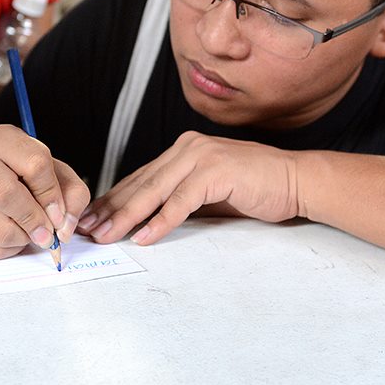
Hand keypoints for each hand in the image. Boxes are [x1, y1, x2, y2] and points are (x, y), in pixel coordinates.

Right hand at [0, 124, 88, 257]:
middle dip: (34, 221)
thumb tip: (65, 227)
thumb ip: (71, 193)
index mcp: (3, 139)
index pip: (35, 165)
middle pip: (6, 195)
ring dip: (22, 238)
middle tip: (48, 234)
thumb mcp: (52, 170)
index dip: (52, 195)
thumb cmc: (20, 171)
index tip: (59, 214)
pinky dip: (8, 248)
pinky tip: (12, 235)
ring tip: (29, 232)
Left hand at [78, 132, 299, 245]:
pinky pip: (181, 201)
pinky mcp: (216, 172)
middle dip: (111, 209)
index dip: (113, 199)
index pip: (139, 178)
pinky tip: (144, 237)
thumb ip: (179, 200)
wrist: (298, 180)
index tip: (92, 219)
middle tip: (86, 229)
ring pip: (154, 191)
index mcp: (182, 150)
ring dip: (127, 216)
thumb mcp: (209, 193)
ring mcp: (201, 157)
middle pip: (140, 184)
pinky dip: (161, 221)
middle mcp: (187, 147)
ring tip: (106, 235)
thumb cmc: (256, 188)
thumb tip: (145, 222)